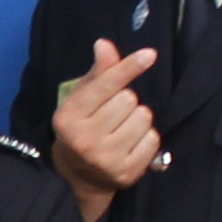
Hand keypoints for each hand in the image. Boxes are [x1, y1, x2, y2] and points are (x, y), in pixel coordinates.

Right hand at [50, 37, 160, 221]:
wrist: (78, 176)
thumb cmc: (82, 128)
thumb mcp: (81, 100)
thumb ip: (97, 73)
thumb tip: (105, 45)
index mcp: (69, 118)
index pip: (104, 86)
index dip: (128, 68)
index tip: (149, 55)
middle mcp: (85, 140)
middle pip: (128, 99)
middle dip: (127, 101)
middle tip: (113, 114)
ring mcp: (106, 159)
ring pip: (144, 117)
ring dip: (139, 119)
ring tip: (123, 129)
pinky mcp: (126, 172)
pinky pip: (153, 139)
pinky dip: (146, 138)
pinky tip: (131, 144)